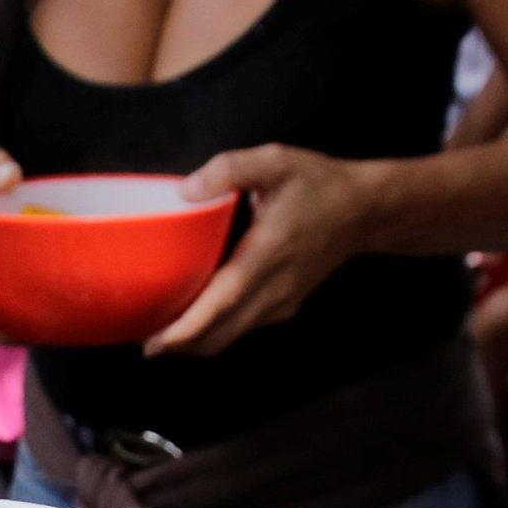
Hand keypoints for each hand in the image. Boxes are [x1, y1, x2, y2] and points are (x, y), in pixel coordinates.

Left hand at [146, 145, 370, 357]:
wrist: (365, 211)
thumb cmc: (320, 185)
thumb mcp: (277, 161)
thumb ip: (230, 169)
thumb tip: (186, 190)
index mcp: (266, 257)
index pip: (220, 305)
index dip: (185, 330)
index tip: (154, 342)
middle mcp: (273, 290)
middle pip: (219, 335)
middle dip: (179, 346)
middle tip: (142, 340)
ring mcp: (280, 303)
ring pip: (230, 338)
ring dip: (194, 343)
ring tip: (160, 334)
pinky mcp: (284, 306)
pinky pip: (242, 328)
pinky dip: (214, 332)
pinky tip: (194, 319)